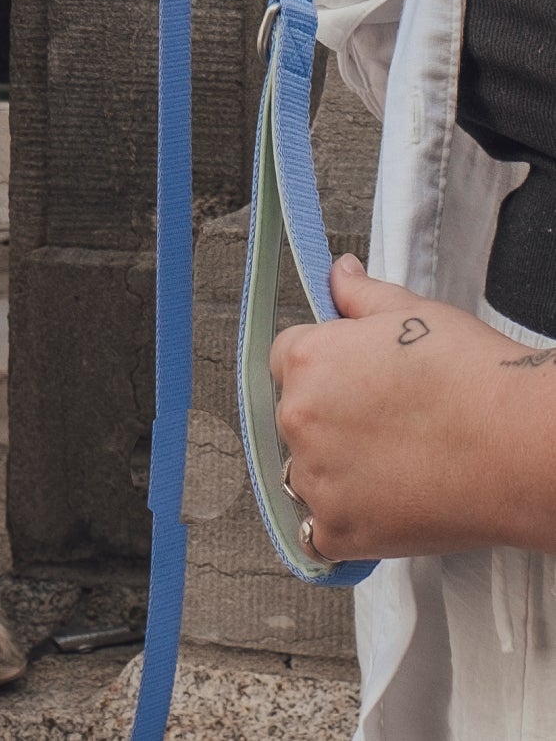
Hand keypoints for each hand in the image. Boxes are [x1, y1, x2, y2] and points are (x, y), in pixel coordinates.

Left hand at [271, 254, 548, 561]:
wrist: (523, 446)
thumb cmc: (476, 378)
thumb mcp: (413, 312)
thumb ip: (359, 294)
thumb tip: (339, 274)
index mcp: (307, 359)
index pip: (284, 358)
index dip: (320, 366)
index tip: (351, 380)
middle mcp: (299, 418)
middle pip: (291, 415)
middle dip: (327, 417)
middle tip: (384, 422)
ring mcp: (317, 478)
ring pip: (302, 473)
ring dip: (331, 470)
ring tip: (392, 463)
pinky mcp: (341, 529)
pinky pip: (316, 533)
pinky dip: (339, 525)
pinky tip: (377, 507)